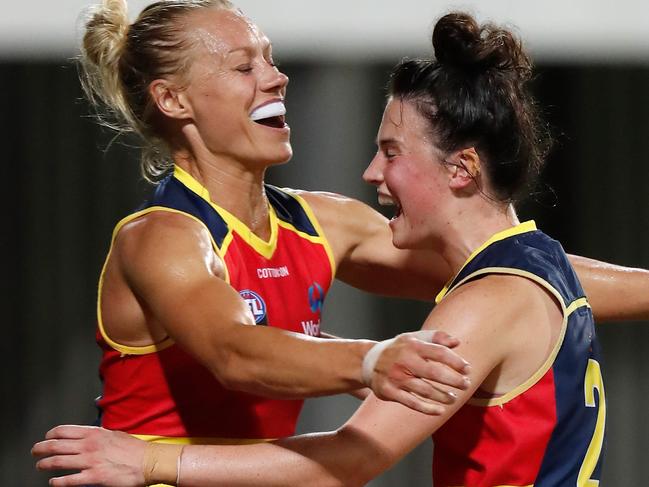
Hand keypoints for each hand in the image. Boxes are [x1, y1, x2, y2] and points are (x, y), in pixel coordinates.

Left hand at [32, 425, 146, 485]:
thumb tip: (89, 437)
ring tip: (40, 466)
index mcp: (94, 433)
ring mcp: (90, 461)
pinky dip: (57, 482)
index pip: (64, 431)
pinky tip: (53, 482)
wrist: (148, 461)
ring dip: (44, 464)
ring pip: (57, 461)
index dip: (50, 434)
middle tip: (35, 451)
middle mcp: (89, 446)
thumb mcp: (114, 434)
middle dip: (41, 448)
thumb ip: (99, 436)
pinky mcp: (93, 477)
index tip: (47, 437)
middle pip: (56, 445)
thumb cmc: (134, 449)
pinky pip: (68, 480)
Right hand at [365, 330, 470, 414]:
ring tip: (453, 398)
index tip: (467, 369)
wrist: (368, 362)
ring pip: (425, 391)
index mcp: (412, 345)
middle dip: (453, 380)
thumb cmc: (398, 350)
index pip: (439, 352)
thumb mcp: (413, 338)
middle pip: (434, 373)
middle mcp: (404, 360)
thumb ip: (435, 338)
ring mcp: (396, 377)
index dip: (456, 362)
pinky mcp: (390, 392)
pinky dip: (428, 409)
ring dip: (443, 396)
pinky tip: (440, 411)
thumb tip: (457, 342)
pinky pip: (412, 403)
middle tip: (466, 385)